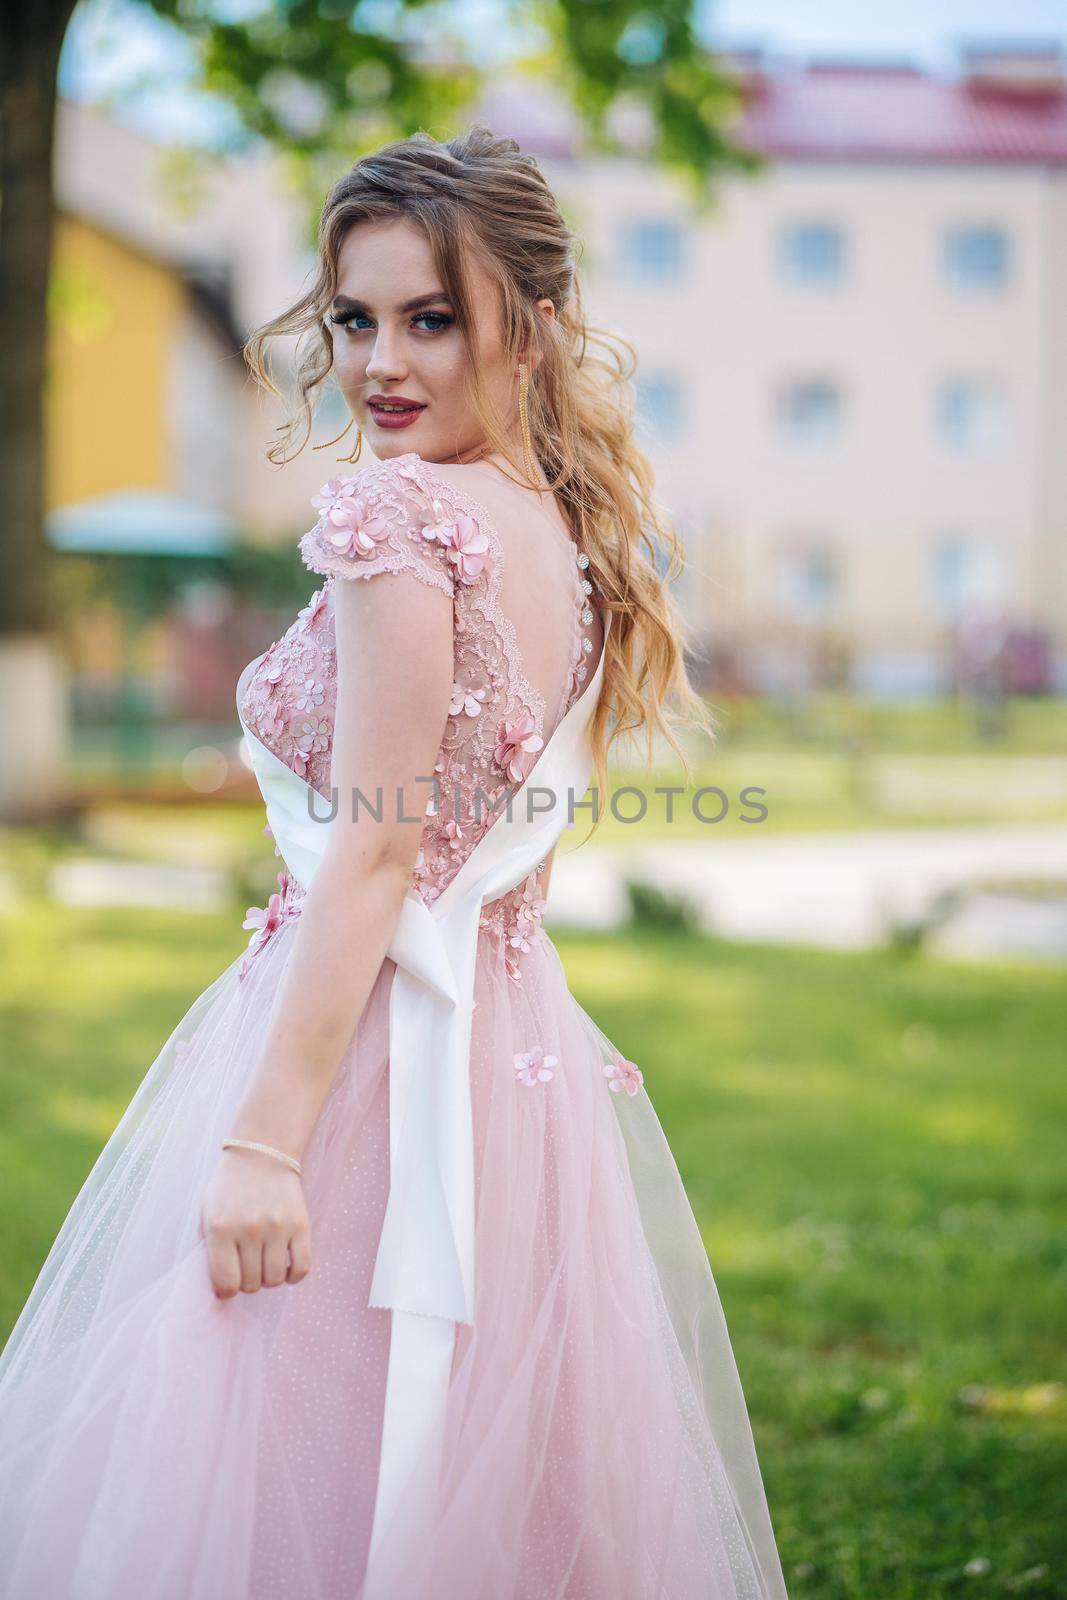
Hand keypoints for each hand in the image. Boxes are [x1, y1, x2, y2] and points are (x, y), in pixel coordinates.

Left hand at [200, 1145, 311, 1298]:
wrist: (262, 1152)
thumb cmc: (230, 1187)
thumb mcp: (207, 1212)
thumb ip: (209, 1248)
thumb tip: (219, 1288)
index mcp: (220, 1227)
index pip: (226, 1282)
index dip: (226, 1291)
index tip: (229, 1284)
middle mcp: (249, 1229)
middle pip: (251, 1284)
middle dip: (247, 1282)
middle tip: (246, 1266)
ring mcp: (278, 1227)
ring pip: (274, 1279)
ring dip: (269, 1278)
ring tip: (264, 1263)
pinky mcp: (301, 1224)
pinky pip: (302, 1268)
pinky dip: (293, 1276)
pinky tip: (286, 1266)